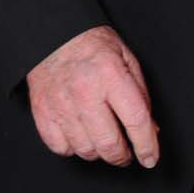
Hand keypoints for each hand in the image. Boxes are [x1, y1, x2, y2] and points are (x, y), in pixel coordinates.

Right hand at [25, 26, 159, 168]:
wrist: (55, 34)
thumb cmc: (93, 45)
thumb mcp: (127, 60)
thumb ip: (141, 95)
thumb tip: (151, 129)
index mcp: (111, 75)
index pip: (136, 120)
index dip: (147, 145)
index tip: (150, 158)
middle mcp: (85, 91)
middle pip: (109, 143)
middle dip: (122, 156)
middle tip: (126, 154)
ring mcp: (61, 104)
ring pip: (85, 150)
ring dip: (99, 153)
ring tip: (103, 142)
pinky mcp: (43, 112)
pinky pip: (60, 148)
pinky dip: (73, 148)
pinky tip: (80, 136)